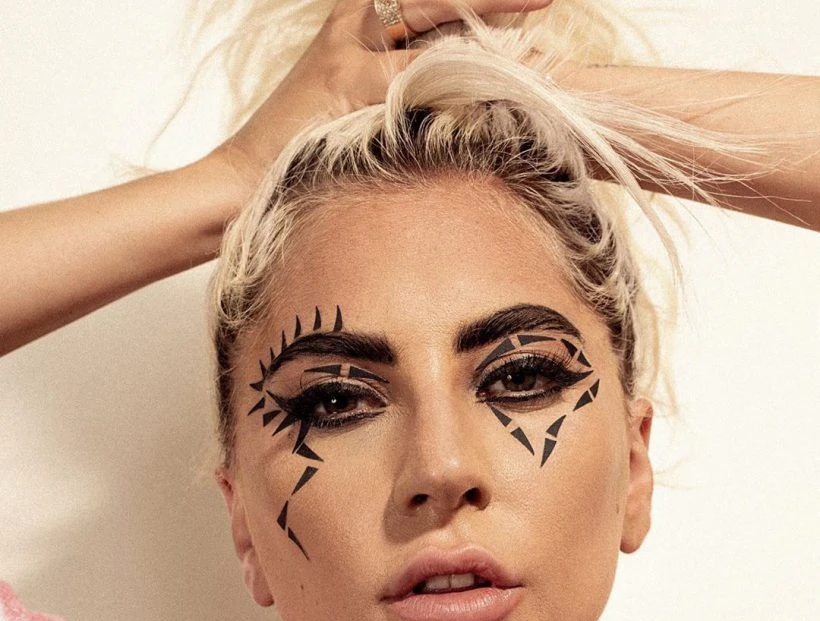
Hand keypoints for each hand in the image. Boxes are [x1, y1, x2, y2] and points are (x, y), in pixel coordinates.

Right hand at [207, 0, 553, 199]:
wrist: (242, 177)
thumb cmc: (298, 150)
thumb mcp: (351, 109)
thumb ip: (397, 93)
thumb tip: (458, 100)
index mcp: (354, 23)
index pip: (425, 0)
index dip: (474, 2)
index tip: (526, 1)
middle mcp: (353, 24)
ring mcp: (351, 49)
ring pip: (432, 19)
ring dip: (488, 20)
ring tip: (540, 19)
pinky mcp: (351, 83)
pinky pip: (418, 71)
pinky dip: (459, 73)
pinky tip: (498, 76)